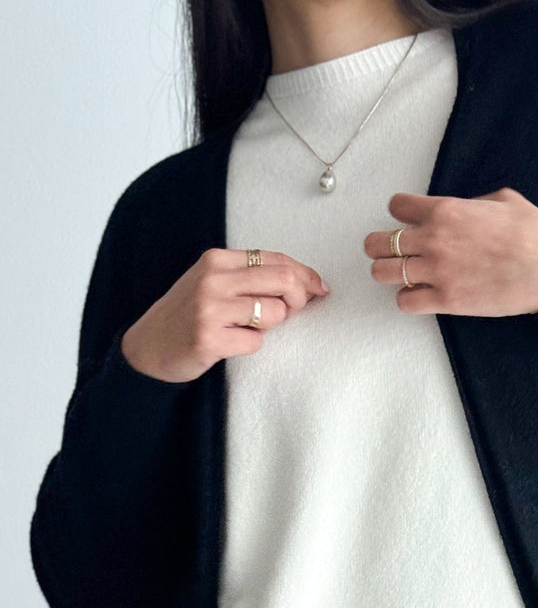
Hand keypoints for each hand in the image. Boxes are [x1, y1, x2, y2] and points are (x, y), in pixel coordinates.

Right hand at [121, 248, 329, 382]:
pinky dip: (250, 346)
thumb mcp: (212, 283)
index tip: (319, 288)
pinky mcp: (209, 338)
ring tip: (246, 329)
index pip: (277, 259)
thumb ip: (250, 278)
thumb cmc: (186, 316)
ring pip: (274, 313)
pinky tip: (229, 344)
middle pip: (283, 281)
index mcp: (216, 260)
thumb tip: (303, 283)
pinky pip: (255, 342)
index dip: (306, 275)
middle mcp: (213, 279)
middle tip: (294, 311)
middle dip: (300, 298)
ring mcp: (209, 308)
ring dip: (270, 326)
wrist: (146, 348)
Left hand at [363, 188, 537, 316]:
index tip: (406, 219)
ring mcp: (436, 272)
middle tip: (388, 250)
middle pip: (377, 243)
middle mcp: (433, 240)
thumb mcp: (501, 199)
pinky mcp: (445, 300)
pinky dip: (407, 299)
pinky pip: (405, 302)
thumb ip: (470, 203)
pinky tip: (419, 295)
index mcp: (445, 210)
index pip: (397, 206)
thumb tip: (461, 209)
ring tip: (400, 274)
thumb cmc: (532, 232)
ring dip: (387, 272)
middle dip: (379, 246)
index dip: (399, 212)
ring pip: (383, 273)